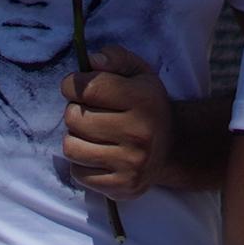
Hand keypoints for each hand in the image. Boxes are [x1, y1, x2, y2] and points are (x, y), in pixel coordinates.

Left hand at [63, 47, 171, 200]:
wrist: (172, 147)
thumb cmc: (146, 104)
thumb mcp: (138, 72)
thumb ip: (114, 58)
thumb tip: (91, 61)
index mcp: (143, 100)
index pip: (88, 88)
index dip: (72, 85)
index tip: (77, 87)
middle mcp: (139, 133)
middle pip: (74, 118)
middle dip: (75, 112)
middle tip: (89, 113)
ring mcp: (131, 164)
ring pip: (71, 148)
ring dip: (75, 138)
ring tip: (92, 134)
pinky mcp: (122, 186)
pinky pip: (78, 173)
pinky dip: (82, 163)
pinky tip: (98, 155)